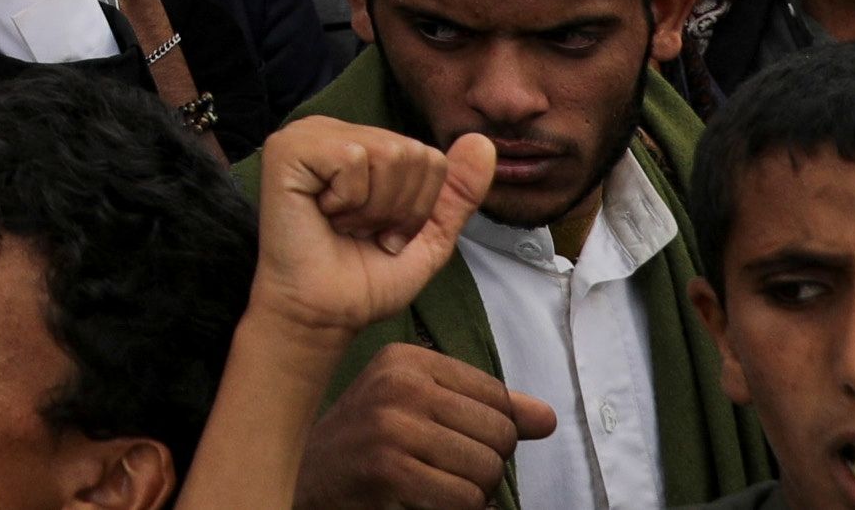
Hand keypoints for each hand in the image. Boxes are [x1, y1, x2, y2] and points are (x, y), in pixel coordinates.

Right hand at [250, 123, 500, 341]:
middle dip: (397, 208)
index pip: (429, 156)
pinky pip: (352, 159)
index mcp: (363, 144)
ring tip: (342, 225)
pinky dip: (349, 201)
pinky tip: (323, 214)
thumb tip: (483, 142)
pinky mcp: (288, 149)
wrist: (323, 313)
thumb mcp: (427, 236)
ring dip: (373, 209)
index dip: (418, 206)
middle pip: (411, 152)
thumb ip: (457, 193)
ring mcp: (308, 135)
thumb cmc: (364, 278)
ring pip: (387, 152)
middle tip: (361, 231)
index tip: (383, 233)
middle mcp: (334, 131)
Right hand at [293, 343, 551, 509]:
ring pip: (487, 471)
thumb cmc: (369, 442)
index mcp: (407, 359)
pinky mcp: (390, 471)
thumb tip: (547, 419)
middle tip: (445, 469)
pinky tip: (427, 501)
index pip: (497, 397)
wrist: (307, 478)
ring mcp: (392, 427)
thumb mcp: (419, 406)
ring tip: (434, 484)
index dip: (491, 432)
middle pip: (500, 434)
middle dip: (485, 464)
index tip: (452, 440)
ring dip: (471, 492)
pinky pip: (465, 501)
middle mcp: (399, 384)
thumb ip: (484, 407)